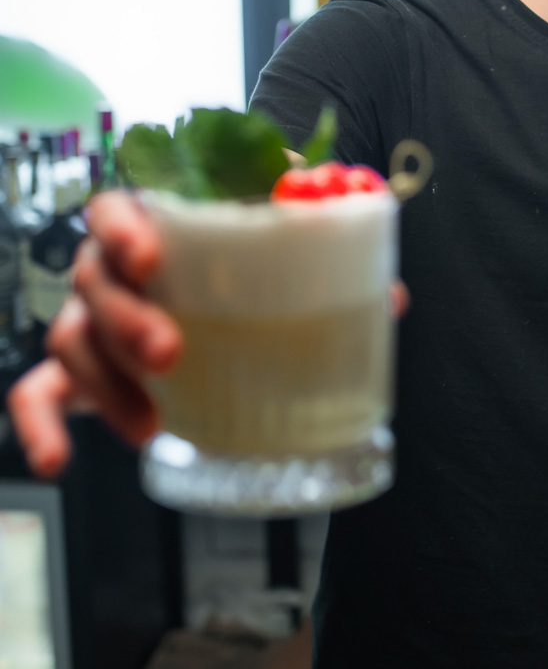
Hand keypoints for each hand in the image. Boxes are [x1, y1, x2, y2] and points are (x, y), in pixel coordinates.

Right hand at [5, 190, 411, 480]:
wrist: (221, 288)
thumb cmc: (249, 260)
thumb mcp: (286, 248)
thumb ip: (329, 259)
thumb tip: (391, 297)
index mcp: (154, 223)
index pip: (114, 207)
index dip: (123, 227)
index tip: (151, 256)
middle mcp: (110, 267)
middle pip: (94, 281)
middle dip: (127, 320)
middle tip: (171, 354)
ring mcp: (89, 319)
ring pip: (71, 340)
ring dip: (104, 384)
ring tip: (150, 425)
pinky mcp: (76, 372)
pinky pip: (36, 393)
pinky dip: (40, 427)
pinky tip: (57, 461)